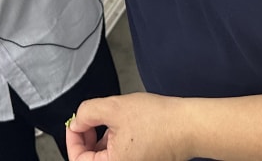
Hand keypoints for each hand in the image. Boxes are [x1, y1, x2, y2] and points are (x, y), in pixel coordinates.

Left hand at [67, 93, 189, 160]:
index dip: (73, 138)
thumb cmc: (158, 120)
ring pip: (106, 157)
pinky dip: (115, 143)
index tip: (76, 122)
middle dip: (87, 138)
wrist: (188, 125)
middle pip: (91, 159)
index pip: (79, 160)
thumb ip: (87, 113)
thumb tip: (76, 121)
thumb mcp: (113, 107)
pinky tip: (123, 126)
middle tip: (91, 119)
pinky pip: (119, 156)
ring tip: (112, 120)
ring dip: (101, 139)